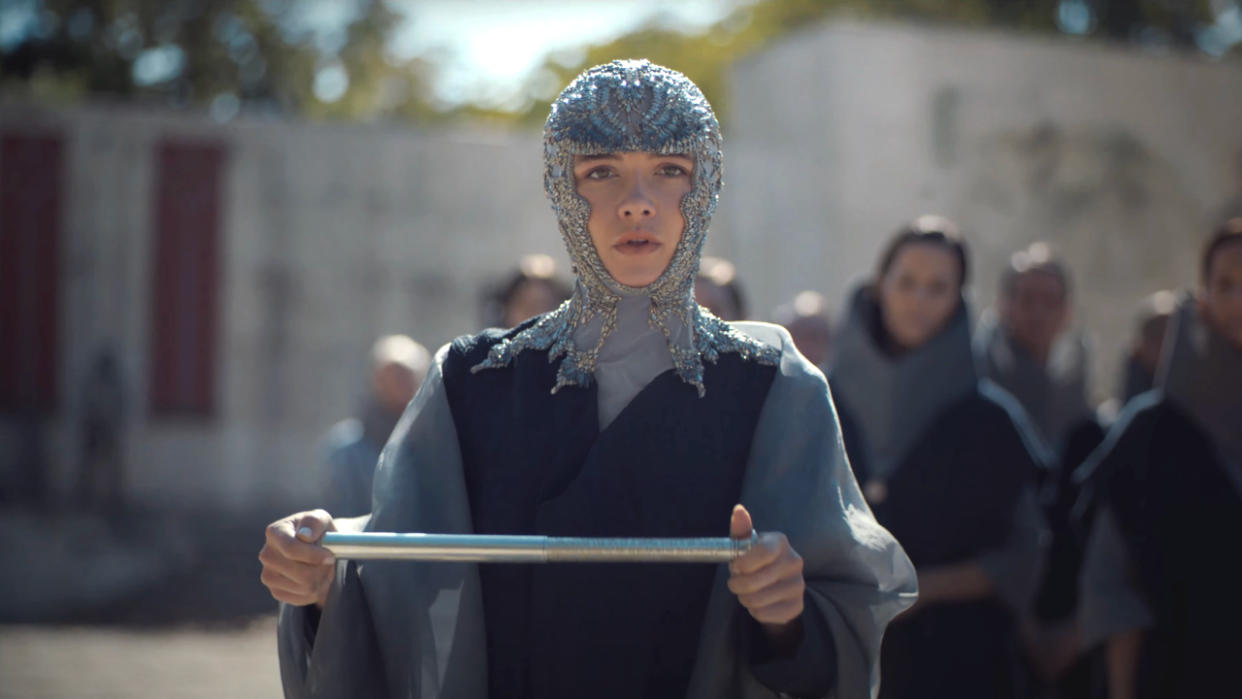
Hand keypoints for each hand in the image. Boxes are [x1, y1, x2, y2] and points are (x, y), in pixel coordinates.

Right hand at [259, 509, 336, 607]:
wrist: (316, 548)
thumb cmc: (317, 531)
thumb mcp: (320, 519)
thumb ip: (314, 522)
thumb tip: (304, 535)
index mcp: (275, 532)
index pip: (290, 549)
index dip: (314, 556)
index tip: (330, 556)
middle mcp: (267, 554)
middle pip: (300, 573)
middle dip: (321, 569)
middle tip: (330, 561)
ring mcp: (269, 575)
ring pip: (304, 587)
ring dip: (322, 579)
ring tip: (324, 568)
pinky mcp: (276, 591)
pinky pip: (303, 598)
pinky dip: (316, 590)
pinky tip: (317, 578)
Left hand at [727, 504, 804, 633]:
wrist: (774, 586)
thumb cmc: (754, 561)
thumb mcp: (745, 545)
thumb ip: (740, 529)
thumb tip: (738, 509)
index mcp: (780, 542)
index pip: (763, 552)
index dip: (743, 563)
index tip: (735, 567)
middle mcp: (794, 561)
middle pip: (755, 581)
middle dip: (737, 585)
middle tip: (735, 583)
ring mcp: (799, 585)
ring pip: (757, 600)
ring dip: (744, 599)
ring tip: (747, 592)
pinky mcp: (797, 606)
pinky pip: (764, 614)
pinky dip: (755, 611)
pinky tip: (759, 602)